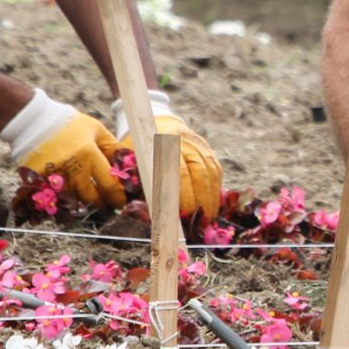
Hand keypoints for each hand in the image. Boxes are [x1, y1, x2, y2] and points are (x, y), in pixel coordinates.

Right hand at [1, 89, 127, 208]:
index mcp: (88, 153)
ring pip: (72, 198)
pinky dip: (62, 196)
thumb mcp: (95, 130)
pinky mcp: (36, 180)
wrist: (32, 120)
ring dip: (80, 199)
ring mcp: (52, 175)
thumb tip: (126, 166)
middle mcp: (71, 167)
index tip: (121, 201)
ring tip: (84, 194)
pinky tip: (65, 191)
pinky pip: (54, 196)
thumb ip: (111, 148)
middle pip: (90, 197)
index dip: (117, 197)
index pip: (108, 184)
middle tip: (105, 203)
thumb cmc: (68, 124)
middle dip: (100, 202)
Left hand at [132, 93, 223, 223]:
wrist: (158, 123)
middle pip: (198, 173)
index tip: (181, 216)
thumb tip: (141, 211)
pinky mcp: (208, 150)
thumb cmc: (139, 148)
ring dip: (211, 198)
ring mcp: (199, 145)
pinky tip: (213, 205)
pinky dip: (216, 188)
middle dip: (200, 201)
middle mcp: (185, 143)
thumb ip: (136, 182)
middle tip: (198, 224)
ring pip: (211, 172)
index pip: (176, 173)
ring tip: (208, 219)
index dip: (182, 196)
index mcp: (163, 145)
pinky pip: (216, 170)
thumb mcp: (131, 161)